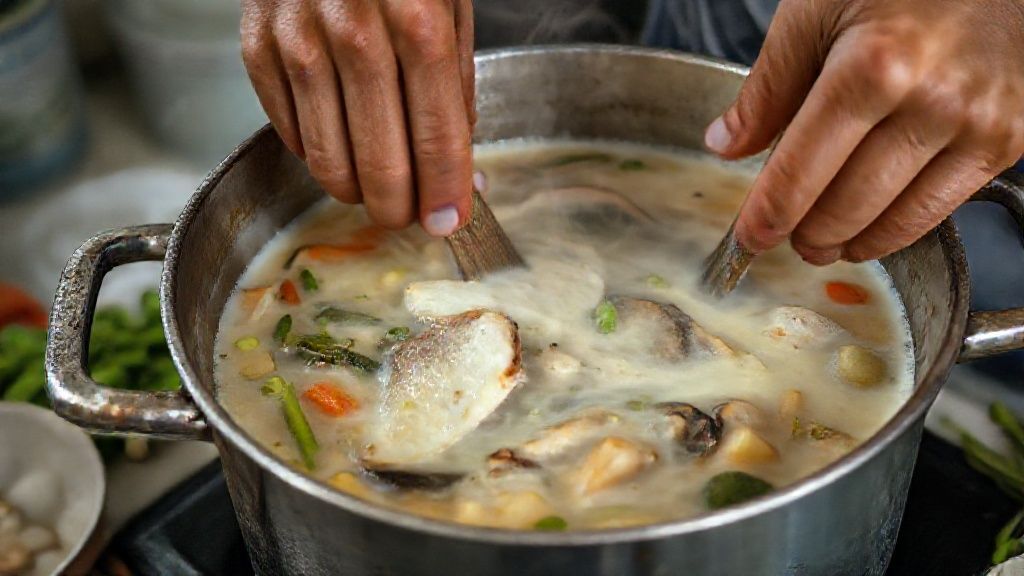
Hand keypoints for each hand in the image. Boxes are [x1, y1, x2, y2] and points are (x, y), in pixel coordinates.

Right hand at [241, 0, 475, 235]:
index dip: (445, 192)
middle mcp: (354, 34)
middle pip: (380, 163)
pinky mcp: (257, 49)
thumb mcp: (449, 3)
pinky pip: (288, 134)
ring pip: (328, 162)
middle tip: (409, 213)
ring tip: (375, 189)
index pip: (437, 136)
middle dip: (399, 207)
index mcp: (417, 21)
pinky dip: (317, 154)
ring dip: (356, 192)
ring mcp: (298, 43)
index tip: (449, 222)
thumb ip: (455, 86)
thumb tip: (460, 166)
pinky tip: (338, 142)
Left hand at [704, 0, 1023, 263]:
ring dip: (849, 242)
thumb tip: (728, 143)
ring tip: (823, 241)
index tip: (751, 236)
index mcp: (874, 66)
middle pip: (846, 207)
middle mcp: (931, 102)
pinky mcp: (1010, 139)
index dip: (768, 216)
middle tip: (784, 237)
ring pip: (895, 221)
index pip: (801, 173)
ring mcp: (977, 125)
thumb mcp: (817, 8)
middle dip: (806, 235)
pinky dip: (899, 228)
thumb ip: (768, 84)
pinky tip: (873, 227)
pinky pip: (943, 209)